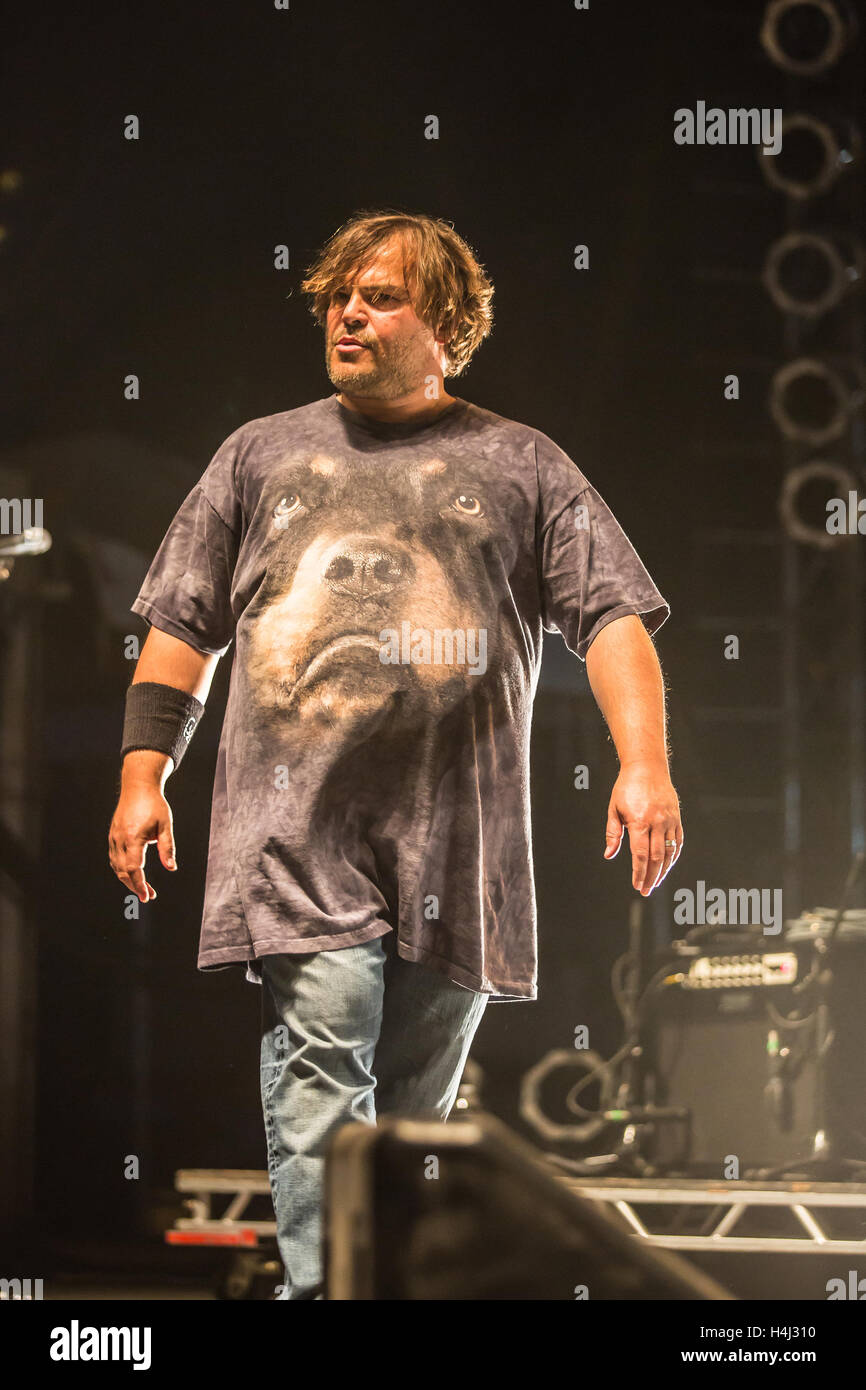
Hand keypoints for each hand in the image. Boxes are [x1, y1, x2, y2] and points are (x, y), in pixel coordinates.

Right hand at [108, 779, 176, 902]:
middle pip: (122, 871)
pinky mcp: (112, 835)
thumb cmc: (154, 805)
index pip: (133, 868)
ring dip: (127, 879)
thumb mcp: (165, 825)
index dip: (139, 885)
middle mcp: (119, 839)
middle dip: (135, 886)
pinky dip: (121, 869)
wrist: (138, 786)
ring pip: (116, 866)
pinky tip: (132, 873)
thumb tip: (171, 868)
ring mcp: (113, 837)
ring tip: (143, 887)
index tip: (147, 897)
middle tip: (149, 895)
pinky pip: (114, 857)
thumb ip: (167, 847)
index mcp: (133, 837)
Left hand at [603, 760, 682, 894]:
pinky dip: (674, 857)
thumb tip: (609, 855)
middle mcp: (657, 822)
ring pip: (670, 853)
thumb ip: (612, 833)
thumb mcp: (614, 809)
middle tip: (646, 891)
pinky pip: (678, 843)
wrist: (647, 767)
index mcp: (639, 821)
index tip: (637, 885)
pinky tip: (667, 867)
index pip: (640, 855)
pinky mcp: (677, 818)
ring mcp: (670, 821)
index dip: (639, 873)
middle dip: (651, 877)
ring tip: (656, 883)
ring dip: (663, 871)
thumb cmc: (626, 788)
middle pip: (656, 857)